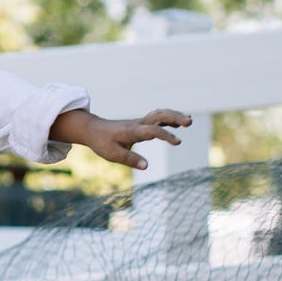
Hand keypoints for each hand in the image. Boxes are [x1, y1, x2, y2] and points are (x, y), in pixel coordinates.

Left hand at [52, 107, 191, 170]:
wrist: (92, 129)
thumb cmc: (101, 142)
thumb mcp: (112, 154)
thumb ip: (130, 159)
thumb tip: (146, 166)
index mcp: (132, 131)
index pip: (153, 130)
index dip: (166, 135)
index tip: (178, 142)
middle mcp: (138, 124)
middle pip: (159, 116)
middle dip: (175, 117)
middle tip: (190, 122)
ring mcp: (139, 122)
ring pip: (159, 114)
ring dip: (174, 116)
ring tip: (188, 121)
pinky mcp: (139, 124)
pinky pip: (156, 118)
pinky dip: (168, 118)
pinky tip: (176, 124)